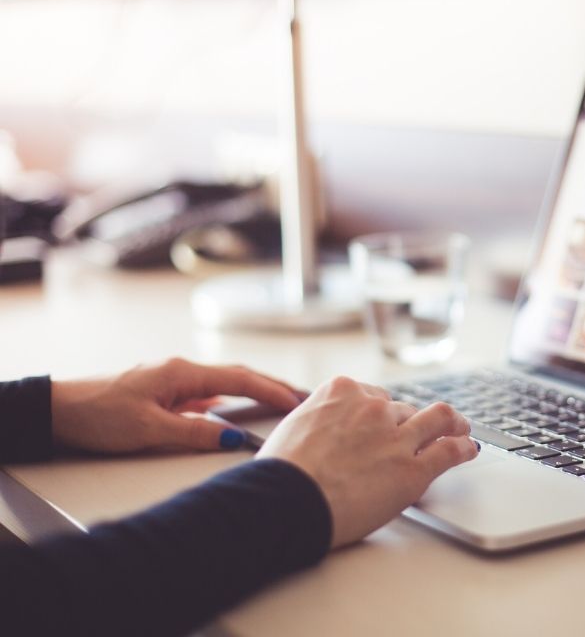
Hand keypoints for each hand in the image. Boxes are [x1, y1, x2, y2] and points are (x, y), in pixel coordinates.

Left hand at [51, 358, 303, 452]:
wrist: (57, 410)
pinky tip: (234, 410)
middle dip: (272, 385)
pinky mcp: (163, 392)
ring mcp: (172, 380)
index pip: (240, 379)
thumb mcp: (150, 429)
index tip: (298, 402)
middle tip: (302, 396)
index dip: (272, 391)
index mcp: (182, 373)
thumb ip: (195, 432)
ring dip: (253, 390)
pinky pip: (207, 392)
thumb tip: (234, 438)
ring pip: (224, 382)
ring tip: (279, 401)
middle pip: (238, 374)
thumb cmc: (97, 414)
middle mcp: (181, 370)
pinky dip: (230, 398)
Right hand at [256, 376, 478, 547]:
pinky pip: (449, 451)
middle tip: (418, 434)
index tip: (388, 420)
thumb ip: (318, 421)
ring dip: (451, 424)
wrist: (287, 500)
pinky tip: (468, 449)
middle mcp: (373, 408)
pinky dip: (463, 448)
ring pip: (437, 419)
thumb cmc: (281, 473)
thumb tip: (320, 431)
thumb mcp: (294, 427)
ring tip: (460, 429)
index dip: (382, 412)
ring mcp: (397, 436)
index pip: (375, 395)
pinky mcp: (413, 469)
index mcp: (342, 391)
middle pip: (403, 410)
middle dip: (409, 424)